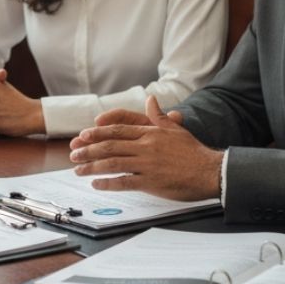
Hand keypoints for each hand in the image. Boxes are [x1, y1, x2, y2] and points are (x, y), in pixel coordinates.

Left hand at [67, 96, 221, 200]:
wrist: (210, 171)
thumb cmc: (193, 151)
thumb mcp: (175, 129)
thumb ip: (158, 115)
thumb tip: (151, 99)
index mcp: (149, 133)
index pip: (117, 130)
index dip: (97, 133)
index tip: (82, 136)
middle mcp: (145, 146)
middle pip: (109, 145)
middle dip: (88, 149)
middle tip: (73, 154)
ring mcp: (147, 164)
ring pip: (112, 163)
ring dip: (92, 166)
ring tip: (79, 170)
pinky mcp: (151, 182)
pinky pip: (124, 181)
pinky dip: (108, 183)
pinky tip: (97, 184)